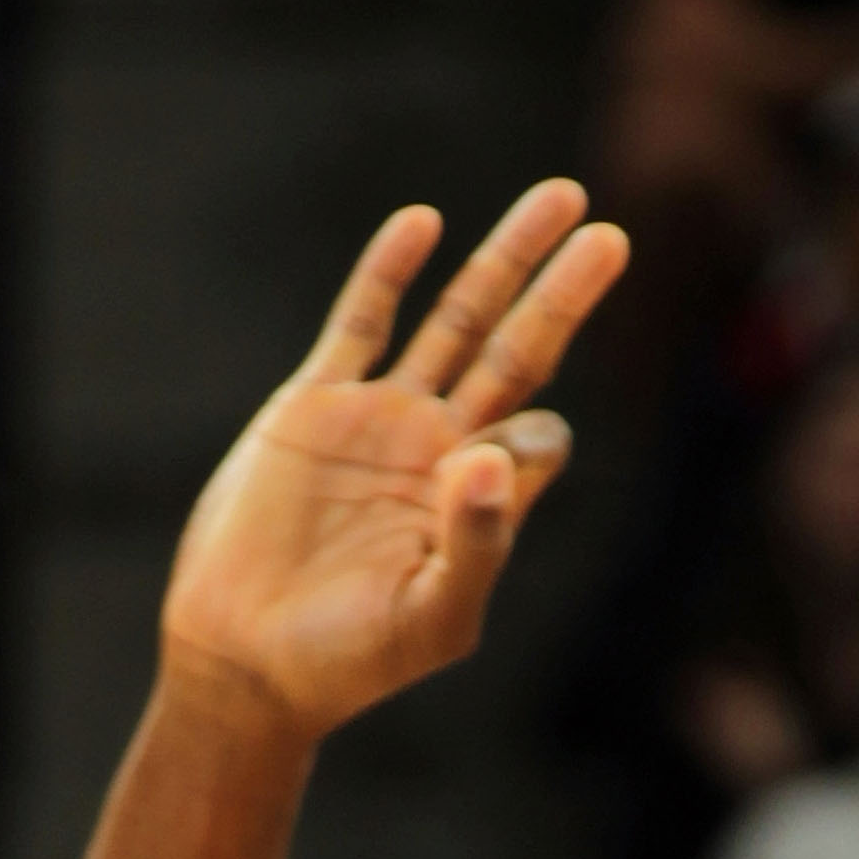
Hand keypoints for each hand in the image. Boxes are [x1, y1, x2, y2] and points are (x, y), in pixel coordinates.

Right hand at [158, 180, 627, 738]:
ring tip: (561, 198)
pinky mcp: (315, 404)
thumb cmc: (349, 660)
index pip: (537, 439)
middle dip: (562, 295)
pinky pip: (362, 321)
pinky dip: (390, 271)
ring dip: (504, 260)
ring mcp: (380, 419)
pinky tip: (425, 223)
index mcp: (477, 503)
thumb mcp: (431, 621)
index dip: (536, 437)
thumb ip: (476, 546)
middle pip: (517, 352)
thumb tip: (490, 454)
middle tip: (613, 237)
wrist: (246, 656)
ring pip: (455, 319)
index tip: (492, 465)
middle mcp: (438, 449)